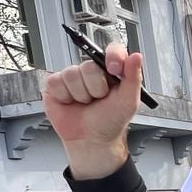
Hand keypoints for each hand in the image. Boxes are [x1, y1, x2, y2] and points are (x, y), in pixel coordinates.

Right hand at [41, 40, 142, 177]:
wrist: (92, 140)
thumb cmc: (110, 121)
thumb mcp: (129, 101)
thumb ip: (134, 78)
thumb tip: (136, 56)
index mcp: (110, 71)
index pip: (111, 51)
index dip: (112, 56)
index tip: (114, 68)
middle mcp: (91, 71)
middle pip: (89, 66)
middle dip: (96, 87)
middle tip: (98, 99)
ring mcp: (72, 77)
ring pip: (72, 74)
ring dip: (81, 94)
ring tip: (85, 103)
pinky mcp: (55, 85)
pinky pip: (56, 82)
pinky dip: (65, 96)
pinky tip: (71, 103)